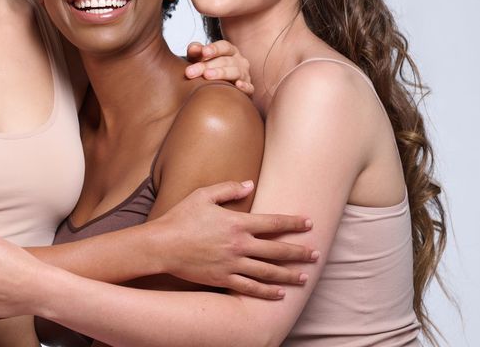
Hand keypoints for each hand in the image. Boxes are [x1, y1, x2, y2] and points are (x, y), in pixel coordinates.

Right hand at [153, 181, 318, 298]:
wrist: (162, 245)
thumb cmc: (181, 217)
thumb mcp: (203, 195)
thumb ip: (228, 189)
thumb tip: (250, 184)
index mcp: (237, 223)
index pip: (273, 222)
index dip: (293, 222)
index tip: (309, 224)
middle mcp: (239, 245)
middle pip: (277, 249)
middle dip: (299, 252)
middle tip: (316, 254)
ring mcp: (233, 264)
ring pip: (269, 271)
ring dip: (289, 274)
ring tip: (304, 276)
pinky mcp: (223, 278)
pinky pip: (250, 288)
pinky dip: (266, 292)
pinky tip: (279, 294)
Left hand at [185, 40, 253, 94]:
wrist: (217, 90)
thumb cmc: (207, 69)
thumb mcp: (199, 59)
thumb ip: (195, 52)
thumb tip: (193, 48)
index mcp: (230, 51)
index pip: (224, 47)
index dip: (214, 49)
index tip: (203, 52)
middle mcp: (239, 61)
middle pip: (225, 61)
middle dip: (207, 65)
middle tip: (191, 71)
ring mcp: (245, 75)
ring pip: (236, 72)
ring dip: (221, 73)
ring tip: (207, 75)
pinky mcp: (248, 89)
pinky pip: (249, 88)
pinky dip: (245, 86)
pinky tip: (237, 85)